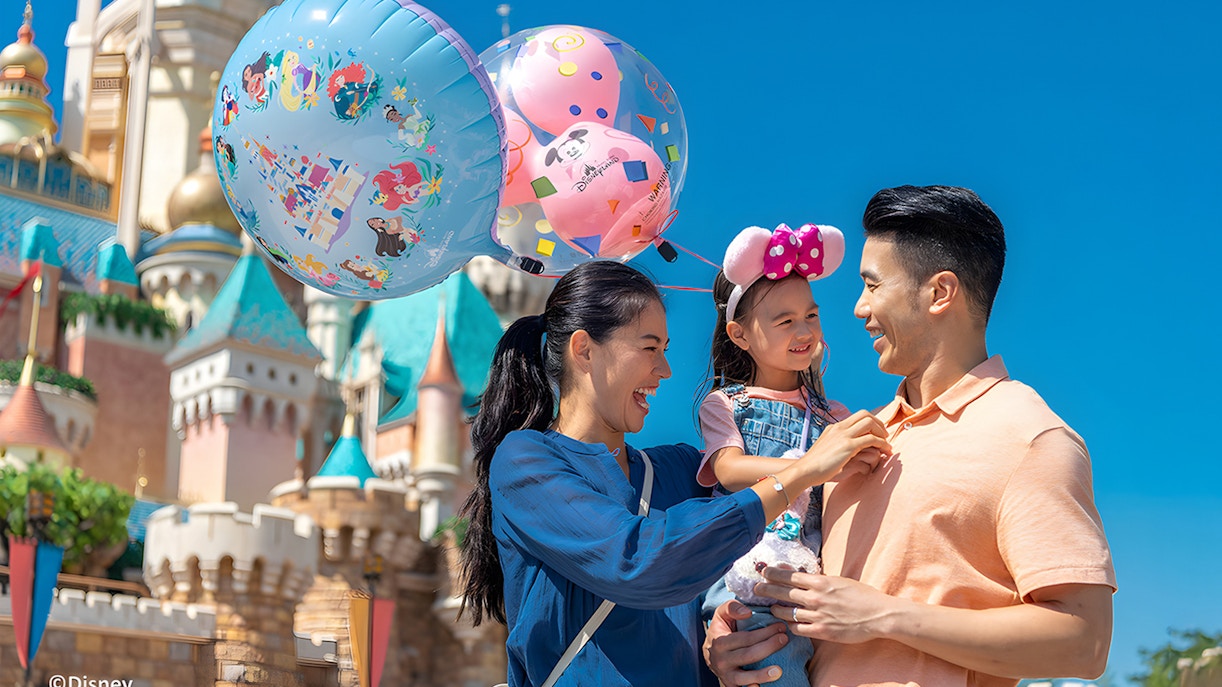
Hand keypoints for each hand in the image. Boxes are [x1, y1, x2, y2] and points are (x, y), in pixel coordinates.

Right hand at [703, 600, 787, 685]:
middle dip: (769, 647)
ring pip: (744, 677)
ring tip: (779, 670)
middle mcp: (721, 660)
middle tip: (784, 639)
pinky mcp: (731, 686)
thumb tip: (747, 612)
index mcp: (719, 641)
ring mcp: (726, 675)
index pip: (745, 638)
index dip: (764, 632)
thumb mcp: (721, 614)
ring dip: (762, 675)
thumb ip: (732, 607)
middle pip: (748, 655)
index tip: (780, 627)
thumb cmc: (721, 630)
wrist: (710, 654)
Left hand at [755, 567, 895, 643]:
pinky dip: (790, 627)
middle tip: (755, 589)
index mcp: (820, 582)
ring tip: (771, 608)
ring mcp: (818, 616)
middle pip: (783, 592)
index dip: (773, 574)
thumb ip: (820, 580)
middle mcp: (816, 598)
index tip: (763, 572)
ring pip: (787, 613)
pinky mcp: (822, 632)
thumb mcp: (840, 581)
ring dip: (776, 610)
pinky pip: (798, 629)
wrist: (879, 615)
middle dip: (766, 590)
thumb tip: (803, 575)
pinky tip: (787, 625)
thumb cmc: (863, 596)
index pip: (789, 576)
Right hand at [785, 410, 888, 487]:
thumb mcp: (827, 450)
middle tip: (884, 436)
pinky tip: (884, 451)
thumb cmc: (815, 465)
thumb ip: (837, 445)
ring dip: (882, 433)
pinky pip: (871, 439)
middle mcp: (839, 427)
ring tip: (886, 445)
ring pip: (870, 423)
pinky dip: (881, 444)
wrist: (805, 470)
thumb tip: (848, 449)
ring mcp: (843, 435)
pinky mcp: (848, 446)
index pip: (857, 416)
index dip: (871, 422)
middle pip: (865, 415)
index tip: (877, 433)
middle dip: (879, 424)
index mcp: (834, 428)